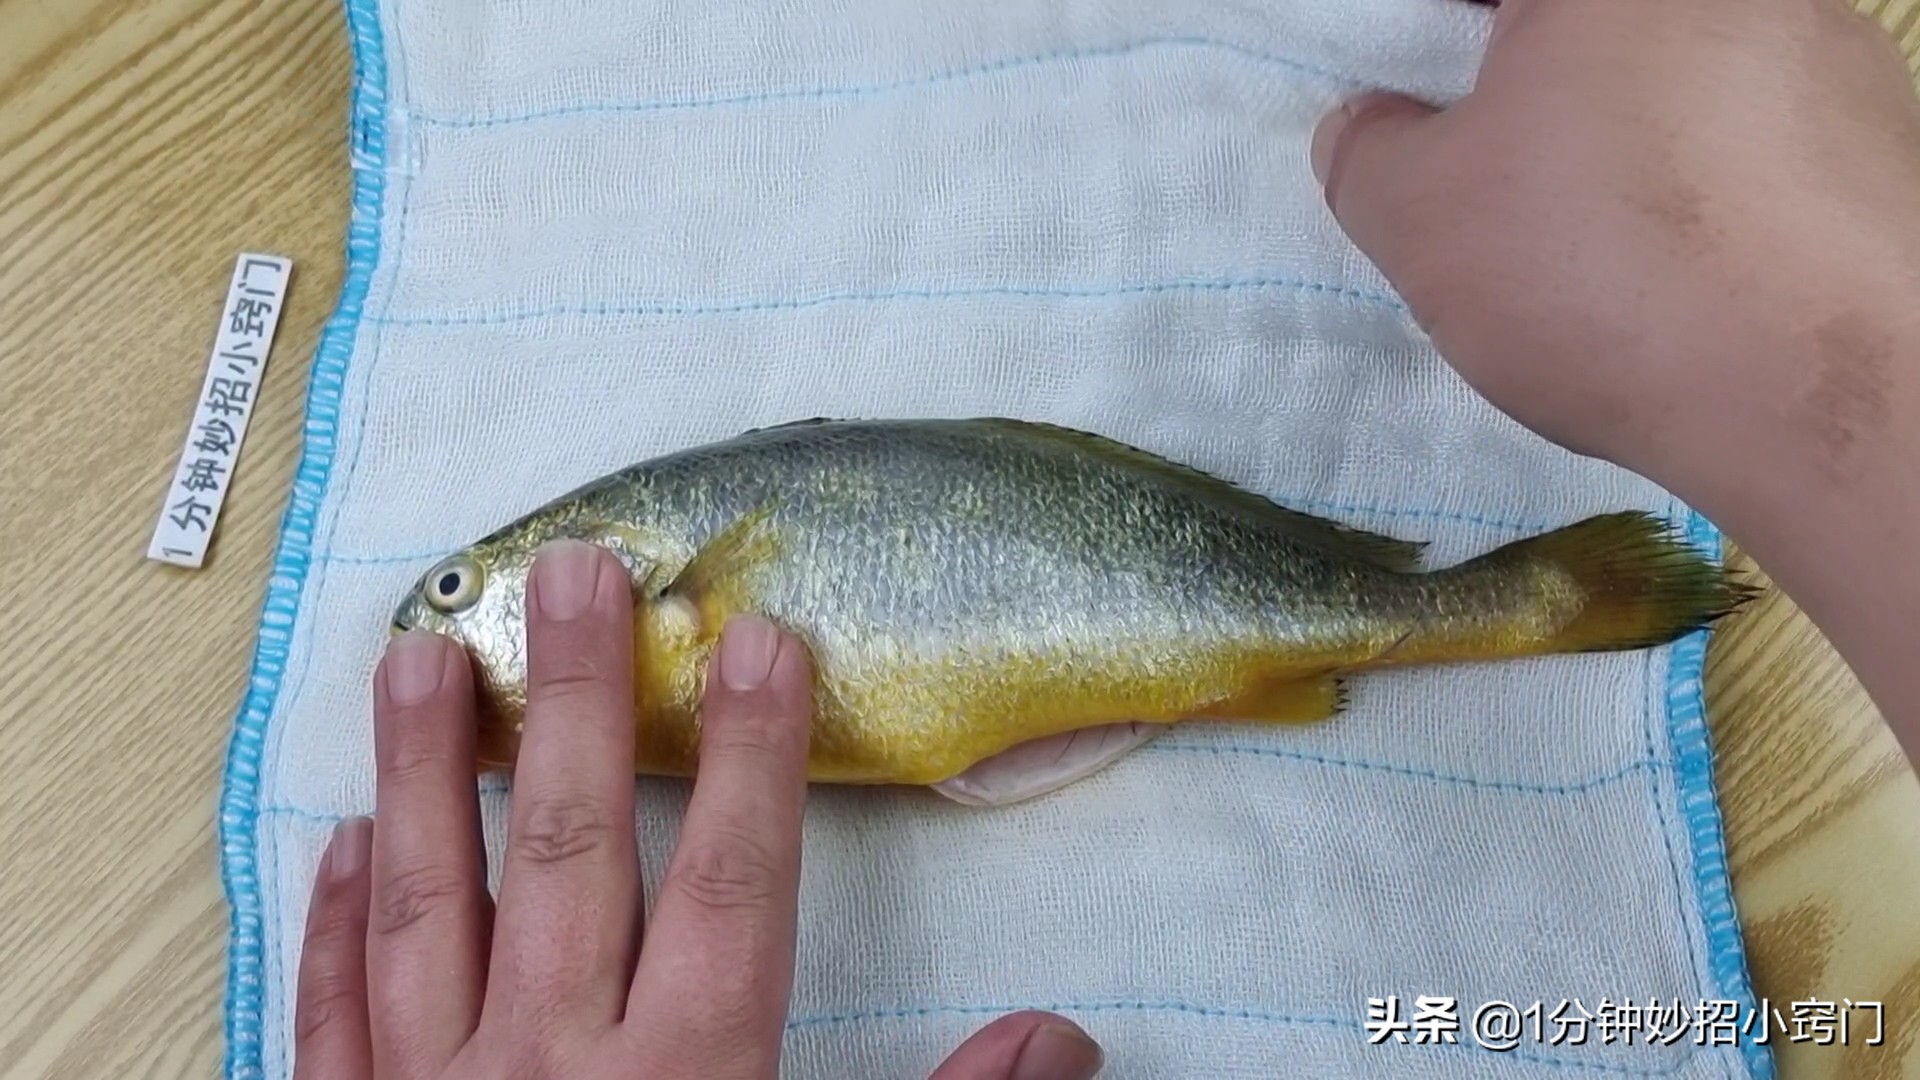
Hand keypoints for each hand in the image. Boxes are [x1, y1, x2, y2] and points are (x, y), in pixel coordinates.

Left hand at [291, 540, 1105, 1078]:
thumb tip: (1063, 1040)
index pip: (736, 881)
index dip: (753, 752)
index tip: (761, 637)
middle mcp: (550, 1069)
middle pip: (571, 848)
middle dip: (575, 701)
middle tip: (573, 571)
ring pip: (427, 901)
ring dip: (423, 772)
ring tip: (418, 654)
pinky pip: (331, 1020)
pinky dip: (332, 925)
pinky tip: (340, 839)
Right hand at [1312, 0, 1919, 764]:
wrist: (1827, 390)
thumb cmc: (1598, 268)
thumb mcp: (1418, 218)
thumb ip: (1369, 153)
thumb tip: (1372, 127)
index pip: (1487, 1)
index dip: (1436, 52)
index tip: (1415, 120)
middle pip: (1591, 33)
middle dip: (1535, 96)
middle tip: (1496, 194)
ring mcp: (1829, 46)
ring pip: (1681, 84)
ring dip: (1630, 147)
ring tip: (1604, 262)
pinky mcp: (1887, 136)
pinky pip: (1762, 147)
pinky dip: (1716, 199)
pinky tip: (1694, 290)